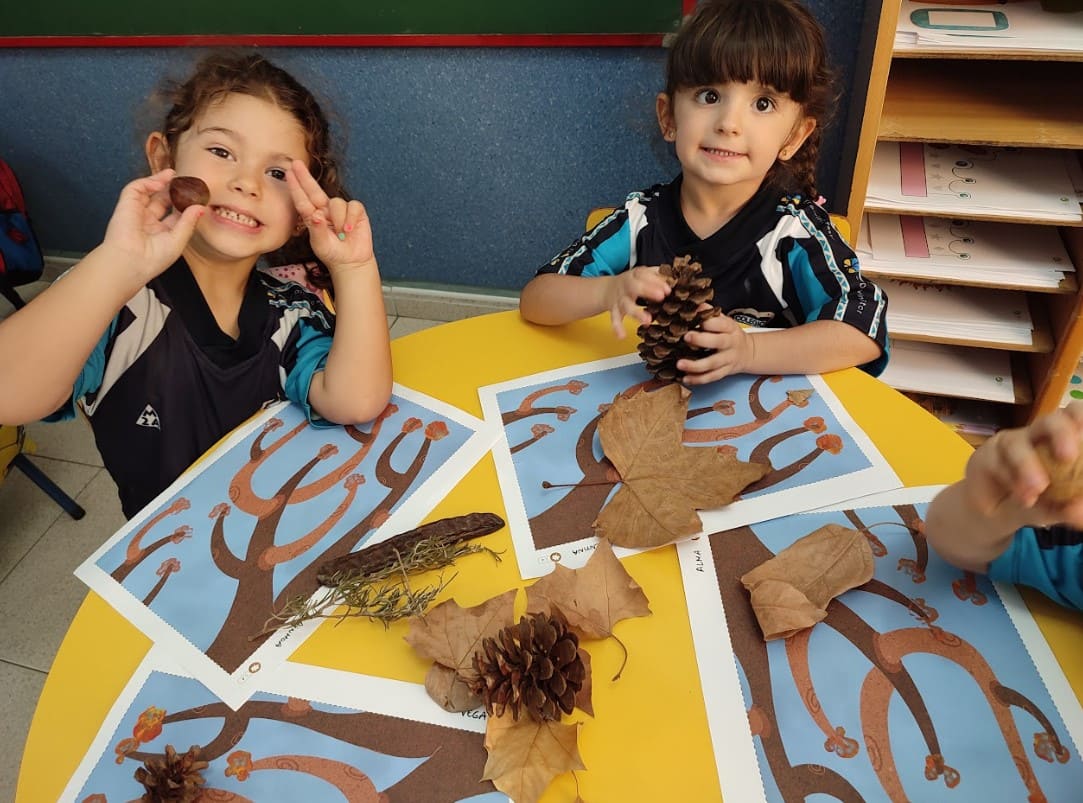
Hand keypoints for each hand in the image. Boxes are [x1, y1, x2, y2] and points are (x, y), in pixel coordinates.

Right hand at [100, 169, 203, 282]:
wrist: (130, 263)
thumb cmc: (153, 259)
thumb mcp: (178, 240)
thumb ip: (189, 222)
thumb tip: (201, 207)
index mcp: (161, 234)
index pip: (174, 214)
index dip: (184, 204)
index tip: (196, 196)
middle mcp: (148, 222)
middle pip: (162, 201)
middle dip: (172, 190)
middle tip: (185, 181)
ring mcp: (137, 213)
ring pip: (149, 192)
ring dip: (160, 181)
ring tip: (173, 175)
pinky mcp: (126, 205)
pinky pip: (137, 188)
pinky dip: (148, 182)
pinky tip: (161, 180)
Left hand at [287, 160, 375, 275]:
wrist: (351, 262)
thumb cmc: (333, 253)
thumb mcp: (321, 245)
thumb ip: (317, 230)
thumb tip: (316, 215)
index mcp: (313, 216)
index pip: (302, 200)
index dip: (295, 187)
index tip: (288, 173)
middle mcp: (325, 210)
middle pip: (314, 190)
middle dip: (305, 177)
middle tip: (296, 164)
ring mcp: (341, 210)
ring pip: (337, 202)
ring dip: (339, 219)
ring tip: (341, 235)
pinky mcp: (356, 212)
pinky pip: (353, 207)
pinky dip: (351, 219)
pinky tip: (350, 230)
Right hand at [603, 267, 669, 337]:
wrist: (607, 289)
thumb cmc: (633, 282)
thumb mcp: (644, 275)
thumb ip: (659, 276)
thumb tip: (676, 281)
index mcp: (636, 275)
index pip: (645, 275)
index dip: (656, 281)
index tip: (668, 289)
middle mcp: (627, 286)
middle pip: (635, 287)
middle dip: (648, 291)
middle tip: (661, 297)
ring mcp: (620, 299)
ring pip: (626, 305)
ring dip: (636, 313)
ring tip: (647, 321)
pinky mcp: (614, 310)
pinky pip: (615, 319)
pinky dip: (617, 327)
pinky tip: (622, 336)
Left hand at [677, 311, 752, 384]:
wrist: (748, 352)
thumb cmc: (729, 333)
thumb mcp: (723, 320)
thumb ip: (710, 314)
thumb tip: (695, 304)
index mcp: (730, 328)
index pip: (720, 323)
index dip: (708, 322)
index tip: (694, 320)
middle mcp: (730, 343)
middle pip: (718, 342)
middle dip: (701, 340)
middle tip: (686, 338)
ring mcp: (728, 359)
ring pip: (713, 364)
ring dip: (695, 365)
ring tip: (680, 364)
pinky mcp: (725, 372)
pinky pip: (711, 377)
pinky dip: (698, 379)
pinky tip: (686, 379)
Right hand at [964, 402, 1082, 528]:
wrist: (989, 516)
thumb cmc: (1031, 503)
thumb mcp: (1053, 510)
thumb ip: (1066, 509)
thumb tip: (1079, 511)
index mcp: (1059, 442)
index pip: (1072, 416)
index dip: (1080, 415)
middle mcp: (1036, 437)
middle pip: (1049, 421)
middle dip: (1060, 434)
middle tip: (1067, 456)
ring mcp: (1008, 444)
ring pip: (1016, 443)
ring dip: (1027, 464)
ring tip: (1036, 489)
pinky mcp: (983, 456)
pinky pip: (995, 462)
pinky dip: (1010, 480)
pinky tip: (1022, 497)